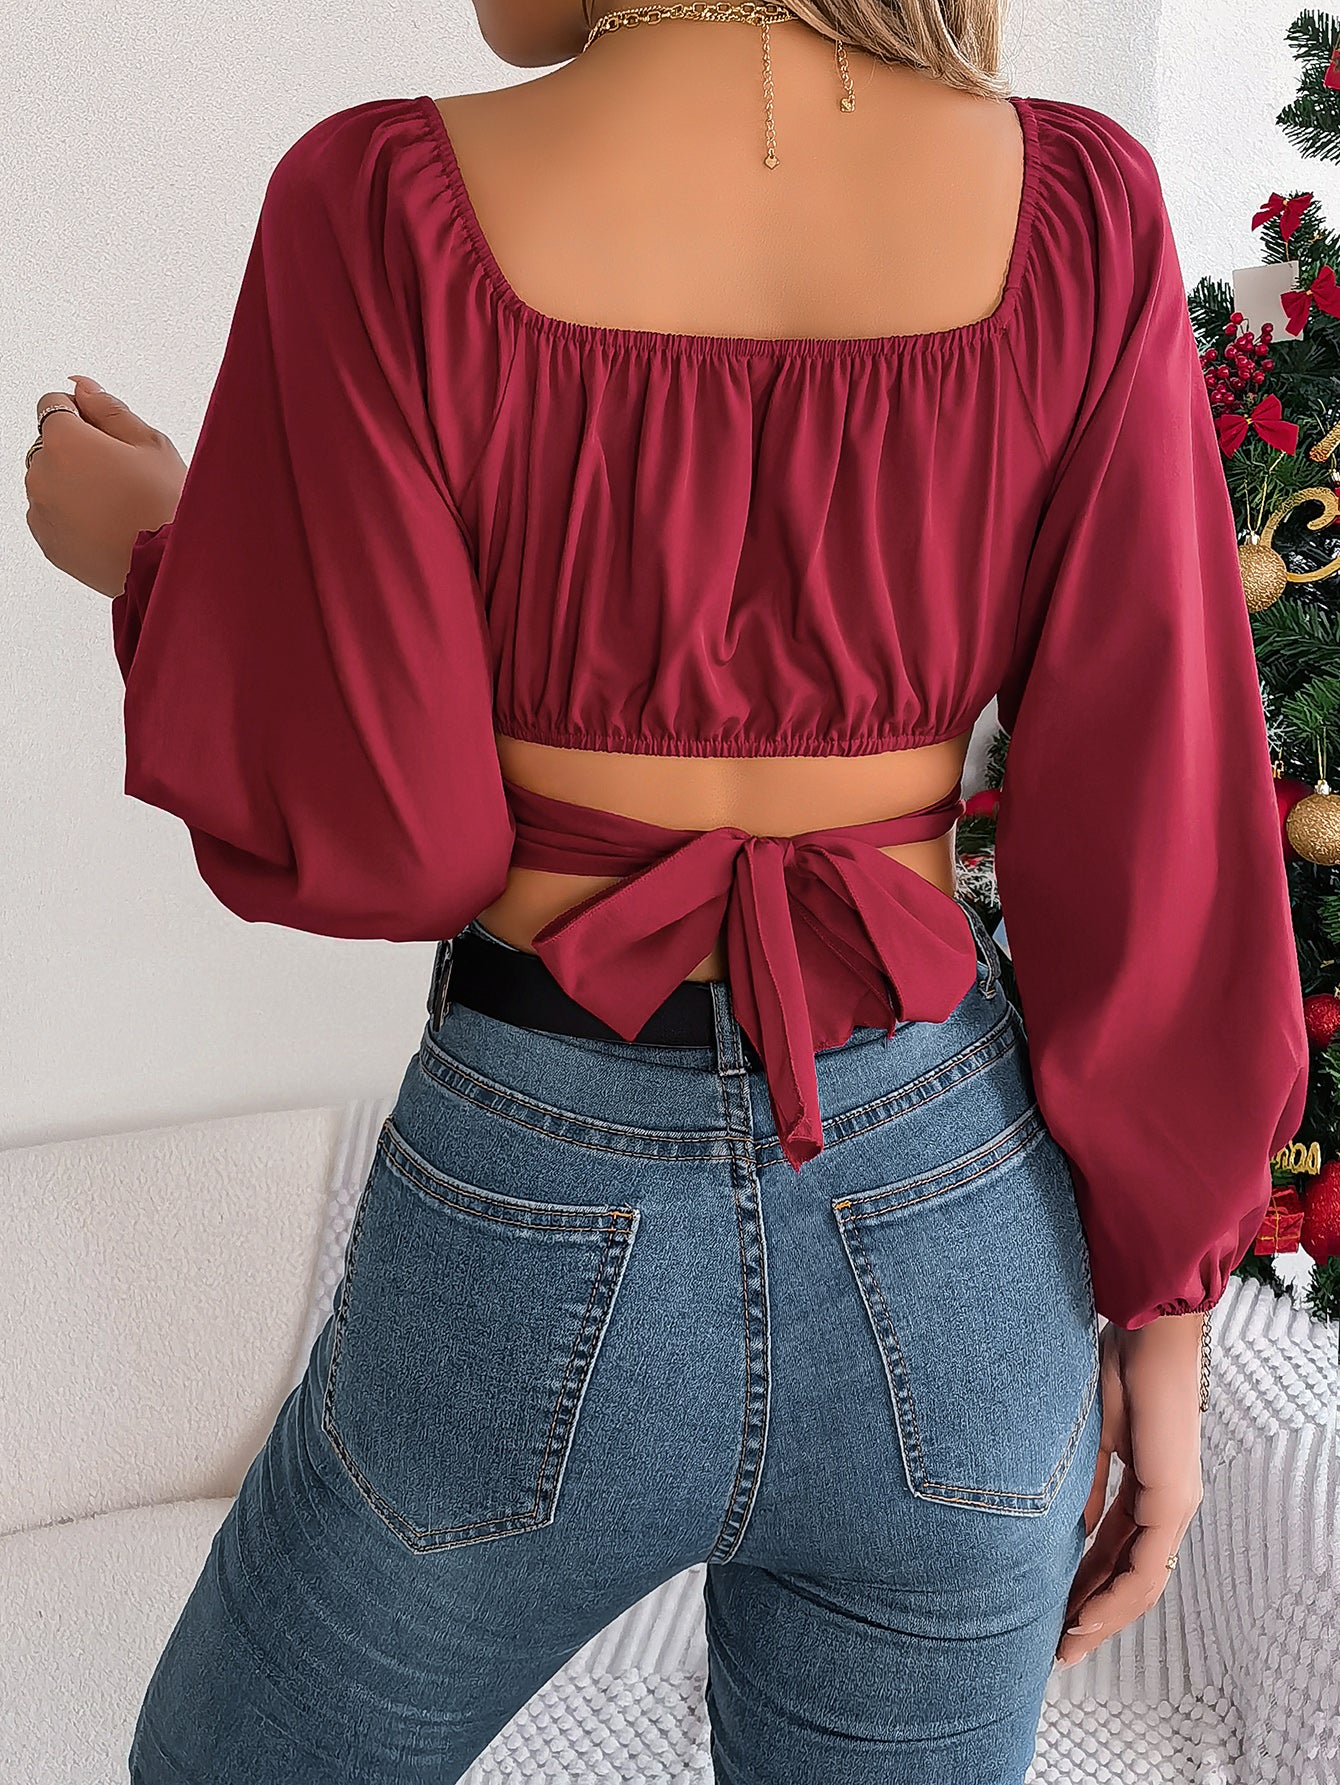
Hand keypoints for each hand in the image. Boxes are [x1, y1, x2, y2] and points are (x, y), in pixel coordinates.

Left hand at [24, 376, 185, 598]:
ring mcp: (41, 510)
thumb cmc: (167, 508)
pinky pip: (53, 516)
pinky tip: (107, 525)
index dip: (81, 413)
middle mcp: (43, 473)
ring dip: (74, 485)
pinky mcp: (47, 542)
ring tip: (117, 506)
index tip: (106, 434)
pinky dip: (72, 516)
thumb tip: (83, 387)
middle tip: (122, 475)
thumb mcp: (151, 445)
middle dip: (77, 452)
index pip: (52, 403)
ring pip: (50, 482)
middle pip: (50, 445)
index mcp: (65, 440)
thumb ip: (110, 409)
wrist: (169, 570)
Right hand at [1054, 1312, 1205, 1667]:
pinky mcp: (1172, 1499)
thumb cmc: (1117, 1362)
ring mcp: (1174, 1502)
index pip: (1117, 1547)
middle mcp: (1168, 1500)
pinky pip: (1145, 1565)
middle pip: (1130, 1574)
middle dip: (1092, 1613)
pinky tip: (1086, 1616)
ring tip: (1067, 1644)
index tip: (1053, 1610)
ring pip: (1141, 1580)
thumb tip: (1076, 1527)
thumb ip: (1086, 1483)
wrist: (1146, 1327)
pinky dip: (1115, 1596)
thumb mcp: (1088, 1433)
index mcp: (1147, 1482)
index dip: (1086, 1582)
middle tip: (1057, 1647)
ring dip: (1102, 1616)